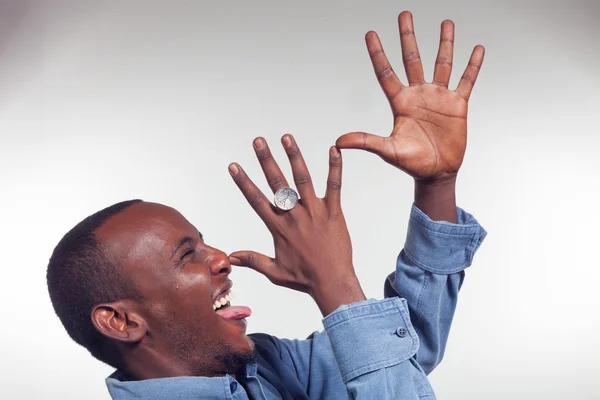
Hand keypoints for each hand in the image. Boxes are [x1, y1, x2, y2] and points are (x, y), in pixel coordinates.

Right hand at [228, 135, 365, 315]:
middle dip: (266, 160)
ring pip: (302, 179)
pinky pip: (334, 186)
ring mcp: (315, 212)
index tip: (234, 166)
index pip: (256, 200)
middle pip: (277, 183)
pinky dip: (334, 168)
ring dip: (294, 157)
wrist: (332, 282)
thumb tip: (231, 257)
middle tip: (258, 141)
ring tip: (286, 138)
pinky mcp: (334, 212)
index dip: (244, 182)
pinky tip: (334, 150)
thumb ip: (253, 260)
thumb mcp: (274, 271)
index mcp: (278, 228)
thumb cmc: (304, 278)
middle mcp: (294, 216)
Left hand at [336, 11, 484, 182]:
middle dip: (407, 37)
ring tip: (446, 23)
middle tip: (404, 14)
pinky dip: (472, 66)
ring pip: (442, 63)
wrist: (436, 173)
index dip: (378, 53)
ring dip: (444, 43)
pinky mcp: (458, 104)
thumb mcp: (387, 150)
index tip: (370, 33)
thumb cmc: (411, 163)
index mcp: (400, 102)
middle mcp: (418, 94)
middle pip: (412, 59)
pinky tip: (477, 49)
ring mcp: (439, 97)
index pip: (386, 72)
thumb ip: (366, 142)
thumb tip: (339, 141)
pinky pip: (466, 80)